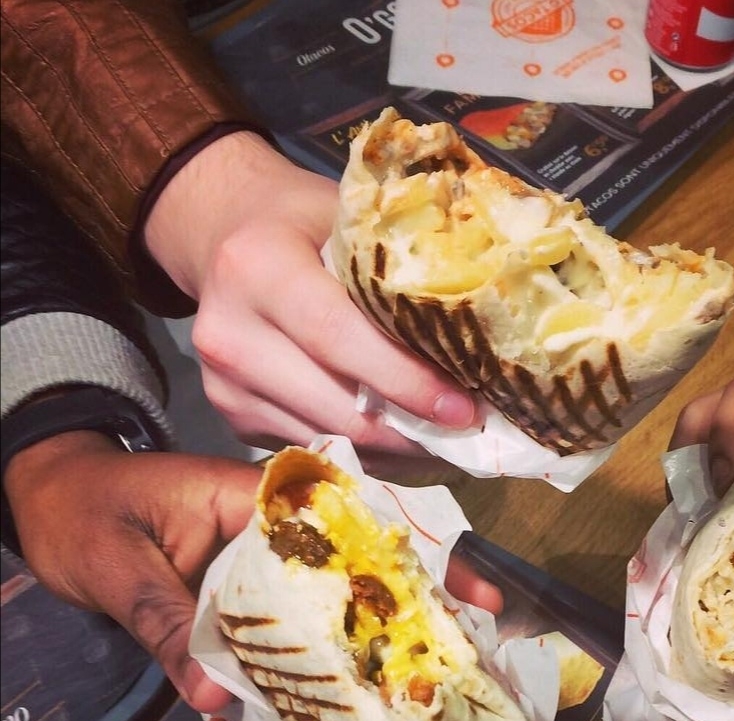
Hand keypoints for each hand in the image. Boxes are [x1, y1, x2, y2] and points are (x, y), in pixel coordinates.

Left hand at [4, 433, 502, 712]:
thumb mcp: (117, 566)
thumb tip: (215, 698)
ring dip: (375, 652)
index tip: (473, 588)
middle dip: (420, 611)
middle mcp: (273, 540)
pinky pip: (290, 642)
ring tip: (433, 698)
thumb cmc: (82, 514)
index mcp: (255, 504)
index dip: (417, 557)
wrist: (46, 504)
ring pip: (331, 614)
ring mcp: (263, 578)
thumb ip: (165, 622)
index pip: (352, 524)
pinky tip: (349, 718)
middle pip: (360, 574)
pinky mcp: (245, 610)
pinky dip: (316, 675)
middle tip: (479, 658)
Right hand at [143, 132, 478, 467]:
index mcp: (257, 268)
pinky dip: (362, 450)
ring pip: (328, 437)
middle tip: (469, 435)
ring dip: (393, 449)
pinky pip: (311, 445)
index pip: (340, 339)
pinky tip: (398, 438)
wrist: (217, 232)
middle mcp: (229, 333)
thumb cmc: (298, 221)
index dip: (406, 382)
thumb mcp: (343, 216)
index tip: (463, 409)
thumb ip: (391, 269)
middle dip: (410, 429)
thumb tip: (476, 330)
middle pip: (336, 406)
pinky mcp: (232, 417)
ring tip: (444, 440)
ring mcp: (223, 384)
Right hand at [673, 309, 733, 616]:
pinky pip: (724, 464)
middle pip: (707, 415)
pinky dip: (712, 497)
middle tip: (699, 519)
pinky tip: (721, 537)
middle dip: (691, 465)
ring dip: (696, 483)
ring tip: (702, 531)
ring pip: (707, 437)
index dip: (725, 446)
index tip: (728, 496)